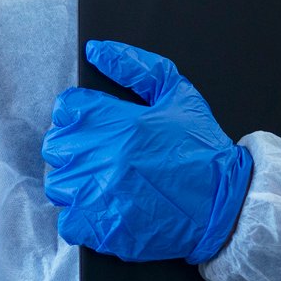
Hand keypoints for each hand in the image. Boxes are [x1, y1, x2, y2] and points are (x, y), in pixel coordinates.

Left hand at [42, 39, 253, 263]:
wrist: (224, 205)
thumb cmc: (202, 148)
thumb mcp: (177, 93)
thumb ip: (135, 67)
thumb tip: (96, 51)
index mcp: (118, 123)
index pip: (67, 108)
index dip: (79, 113)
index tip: (94, 123)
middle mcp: (102, 158)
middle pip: (55, 146)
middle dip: (73, 146)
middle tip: (99, 153)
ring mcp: (100, 197)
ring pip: (57, 184)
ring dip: (75, 181)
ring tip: (102, 182)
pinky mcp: (102, 229)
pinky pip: (67, 221)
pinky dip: (79, 217)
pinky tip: (103, 208)